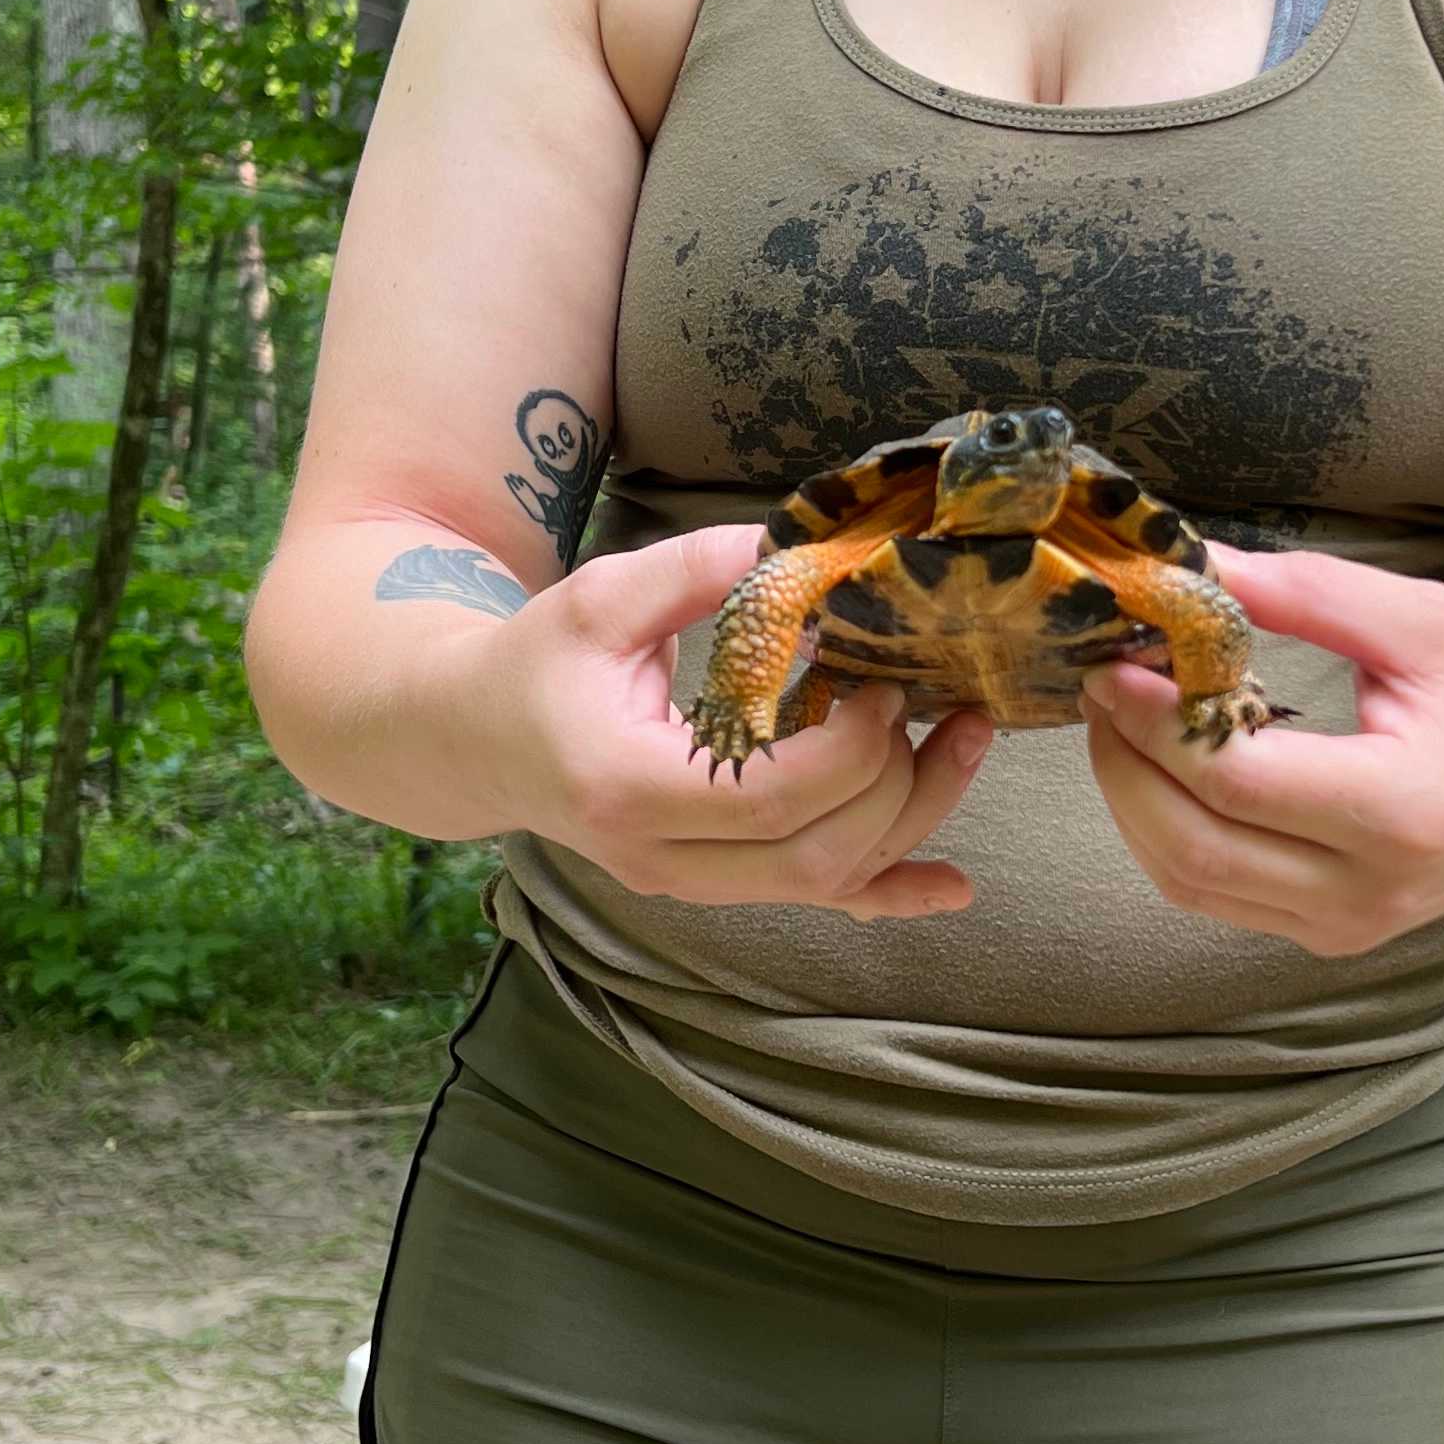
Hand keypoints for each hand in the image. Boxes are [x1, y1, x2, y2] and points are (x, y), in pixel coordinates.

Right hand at [474, 521, 990, 919]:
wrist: (475, 740)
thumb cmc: (536, 664)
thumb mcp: (602, 596)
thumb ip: (701, 569)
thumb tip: (802, 541)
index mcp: (627, 786)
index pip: (767, 797)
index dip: (848, 748)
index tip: (881, 679)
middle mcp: (660, 857)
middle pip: (812, 854)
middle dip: (894, 781)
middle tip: (926, 698)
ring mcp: (688, 883)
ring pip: (825, 882)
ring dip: (910, 819)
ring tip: (968, 743)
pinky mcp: (713, 882)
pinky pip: (814, 902)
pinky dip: (889, 893)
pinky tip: (951, 885)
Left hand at [1079, 545, 1443, 955]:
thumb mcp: (1423, 621)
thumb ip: (1307, 595)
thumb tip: (1191, 566)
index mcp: (1402, 810)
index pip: (1236, 780)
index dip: (1154, 722)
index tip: (1114, 658)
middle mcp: (1370, 889)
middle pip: (1193, 845)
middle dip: (1123, 761)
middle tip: (1100, 681)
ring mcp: (1348, 928)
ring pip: (1188, 881)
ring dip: (1131, 798)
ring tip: (1121, 717)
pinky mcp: (1329, 938)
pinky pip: (1214, 895)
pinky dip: (1167, 830)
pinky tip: (1165, 765)